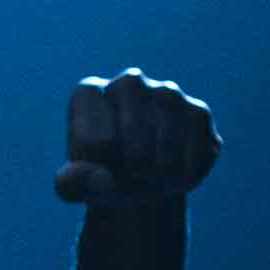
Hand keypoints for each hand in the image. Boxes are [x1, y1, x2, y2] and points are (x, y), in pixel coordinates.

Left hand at [53, 68, 220, 209]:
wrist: (138, 182)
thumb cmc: (99, 176)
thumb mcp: (75, 187)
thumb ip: (71, 184)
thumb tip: (102, 179)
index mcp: (89, 93)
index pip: (93, 140)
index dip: (99, 169)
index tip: (98, 167)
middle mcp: (128, 82)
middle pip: (134, 135)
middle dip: (133, 170)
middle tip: (130, 176)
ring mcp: (166, 93)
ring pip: (169, 140)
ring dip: (161, 173)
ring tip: (151, 178)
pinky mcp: (198, 111)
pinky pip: (198, 148)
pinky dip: (186, 173)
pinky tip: (175, 176)